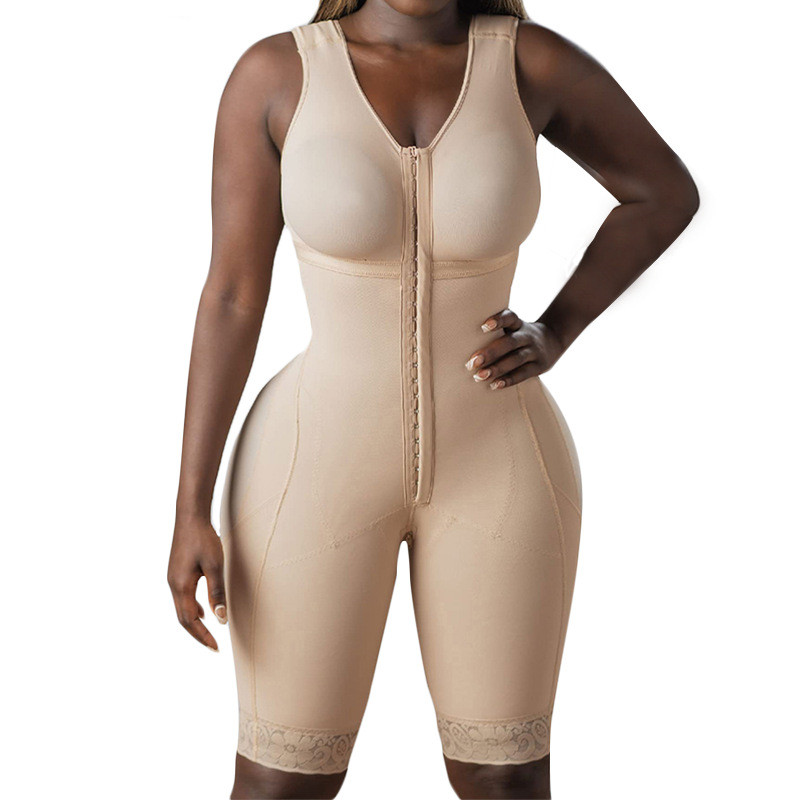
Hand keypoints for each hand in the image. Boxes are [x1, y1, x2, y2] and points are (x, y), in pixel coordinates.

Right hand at [167, 514, 227, 651]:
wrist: (190, 515)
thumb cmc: (204, 538)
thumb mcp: (215, 565)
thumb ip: (217, 592)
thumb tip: (220, 619)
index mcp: (181, 586)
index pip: (190, 620)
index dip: (202, 636)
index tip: (215, 648)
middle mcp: (173, 584)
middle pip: (183, 618)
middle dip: (198, 633)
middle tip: (213, 646)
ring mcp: (173, 578)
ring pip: (182, 608)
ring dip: (194, 622)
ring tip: (209, 632)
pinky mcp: (177, 571)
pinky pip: (183, 597)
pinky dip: (192, 608)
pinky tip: (204, 609)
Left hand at [464, 309, 564, 388]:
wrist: (554, 340)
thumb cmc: (519, 335)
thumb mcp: (512, 327)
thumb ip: (494, 332)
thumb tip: (461, 342)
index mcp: (518, 324)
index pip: (510, 317)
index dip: (498, 320)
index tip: (483, 327)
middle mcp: (527, 336)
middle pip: (509, 342)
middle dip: (490, 352)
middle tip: (472, 363)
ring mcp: (534, 351)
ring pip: (515, 359)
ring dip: (497, 368)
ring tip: (479, 377)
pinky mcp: (539, 366)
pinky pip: (523, 374)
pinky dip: (508, 380)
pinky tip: (494, 385)